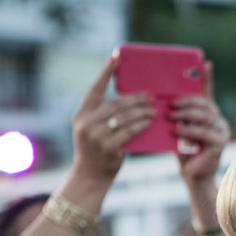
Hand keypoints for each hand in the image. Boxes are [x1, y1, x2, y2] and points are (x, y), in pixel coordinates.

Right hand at [71, 56, 153, 184]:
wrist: (90, 177)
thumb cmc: (97, 152)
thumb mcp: (93, 130)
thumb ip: (104, 116)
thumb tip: (131, 102)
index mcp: (81, 114)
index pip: (95, 90)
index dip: (106, 74)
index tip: (116, 58)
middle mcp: (85, 122)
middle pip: (115, 103)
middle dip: (135, 98)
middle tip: (151, 95)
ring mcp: (95, 135)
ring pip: (123, 117)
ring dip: (141, 111)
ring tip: (154, 109)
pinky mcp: (107, 147)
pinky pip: (128, 132)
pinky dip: (140, 125)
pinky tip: (149, 122)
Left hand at [173, 61, 230, 185]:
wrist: (192, 174)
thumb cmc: (183, 151)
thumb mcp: (178, 129)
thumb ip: (176, 116)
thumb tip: (161, 102)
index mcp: (207, 113)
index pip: (208, 91)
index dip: (207, 77)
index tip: (205, 63)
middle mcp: (217, 119)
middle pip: (205, 103)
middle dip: (187, 101)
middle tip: (170, 104)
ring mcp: (221, 131)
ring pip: (205, 116)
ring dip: (186, 115)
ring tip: (171, 117)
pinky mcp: (219, 144)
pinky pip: (204, 133)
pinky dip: (189, 131)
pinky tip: (176, 132)